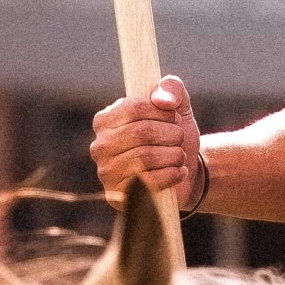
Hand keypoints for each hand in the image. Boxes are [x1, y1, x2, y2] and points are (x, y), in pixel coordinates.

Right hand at [89, 75, 200, 198]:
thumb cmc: (173, 136)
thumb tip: (162, 99)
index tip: (173, 117)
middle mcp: (100, 146)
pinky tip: (178, 172)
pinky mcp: (118, 196)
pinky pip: (149, 182)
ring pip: (145, 157)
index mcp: (105, 120)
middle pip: (141, 132)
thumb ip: (171, 89)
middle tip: (180, 138)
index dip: (162, 111)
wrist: (184, 171)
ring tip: (179, 155)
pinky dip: (172, 174)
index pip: (134, 107)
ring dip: (174, 155)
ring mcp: (106, 172)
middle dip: (171, 134)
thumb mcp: (177, 106)